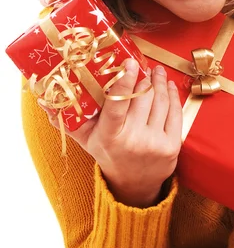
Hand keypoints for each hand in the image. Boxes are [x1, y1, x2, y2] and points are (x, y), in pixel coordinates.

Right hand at [45, 59, 182, 206]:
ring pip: (160, 102)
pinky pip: (175, 112)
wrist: (133, 185)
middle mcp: (133, 140)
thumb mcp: (87, 139)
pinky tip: (168, 85)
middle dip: (144, 78)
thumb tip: (44, 99)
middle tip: (143, 66)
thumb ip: (68, 119)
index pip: (117, 105)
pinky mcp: (172, 146)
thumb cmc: (108, 153)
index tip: (129, 62)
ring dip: (159, 82)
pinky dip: (173, 95)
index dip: (124, 81)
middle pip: (142, 98)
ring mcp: (155, 143)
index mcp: (110, 136)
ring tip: (156, 72)